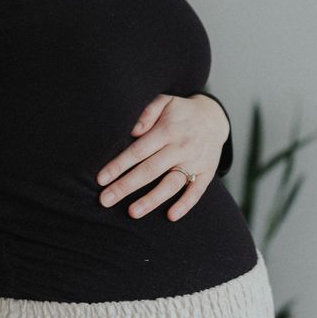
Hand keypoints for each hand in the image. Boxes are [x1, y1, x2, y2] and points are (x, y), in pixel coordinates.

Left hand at [95, 93, 230, 221]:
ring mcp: (195, 162)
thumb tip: (133, 131)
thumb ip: (147, 112)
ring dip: (152, 200)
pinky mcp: (207, 173)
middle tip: (105, 200)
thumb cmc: (180, 112)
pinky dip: (185, 205)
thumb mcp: (164, 101)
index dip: (119, 165)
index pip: (139, 151)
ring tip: (132, 212)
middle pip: (150, 170)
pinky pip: (196, 192)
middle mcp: (181, 147)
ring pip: (171, 184)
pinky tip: (170, 216)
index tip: (101, 179)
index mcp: (168, 130)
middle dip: (126, 186)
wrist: (214, 118)